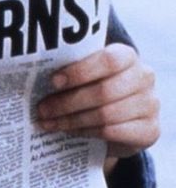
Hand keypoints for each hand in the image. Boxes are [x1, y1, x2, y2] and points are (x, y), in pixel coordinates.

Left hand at [37, 44, 159, 168]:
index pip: (107, 60)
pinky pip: (113, 132)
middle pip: (103, 91)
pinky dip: (86, 132)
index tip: (53, 81)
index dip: (79, 71)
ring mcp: (150, 105)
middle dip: (68, 102)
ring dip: (72, 120)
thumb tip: (36, 75)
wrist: (123, 117)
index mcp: (128, 56)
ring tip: (49, 122)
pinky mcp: (150, 131)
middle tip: (43, 109)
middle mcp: (144, 77)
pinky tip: (70, 131)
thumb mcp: (89, 73)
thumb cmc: (99, 85)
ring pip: (106, 114)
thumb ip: (73, 68)